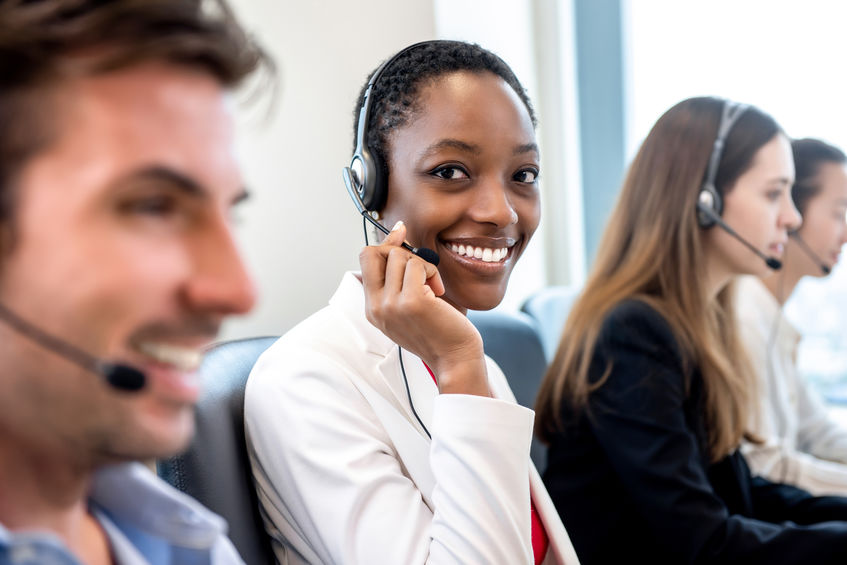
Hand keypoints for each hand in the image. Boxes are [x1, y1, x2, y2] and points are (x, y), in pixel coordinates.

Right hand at [359, 222, 488, 395]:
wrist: (454, 357)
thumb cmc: (437, 328)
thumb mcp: (408, 301)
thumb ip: (398, 273)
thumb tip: (398, 230)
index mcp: (372, 308)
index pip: (365, 260)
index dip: (384, 244)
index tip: (402, 236)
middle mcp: (376, 307)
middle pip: (373, 252)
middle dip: (399, 251)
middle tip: (420, 271)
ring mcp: (391, 305)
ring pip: (398, 256)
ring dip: (422, 264)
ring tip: (432, 287)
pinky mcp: (412, 302)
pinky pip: (418, 265)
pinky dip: (432, 272)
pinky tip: (438, 291)